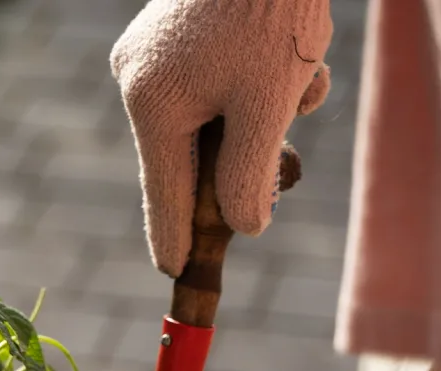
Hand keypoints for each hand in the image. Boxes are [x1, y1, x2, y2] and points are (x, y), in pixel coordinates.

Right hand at [112, 0, 332, 275]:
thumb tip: (245, 226)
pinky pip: (216, 78)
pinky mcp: (174, 34)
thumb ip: (250, 174)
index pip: (163, 194)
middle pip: (192, 151)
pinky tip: (292, 51)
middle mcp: (140, 82)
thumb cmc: (270, 12)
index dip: (174, 239)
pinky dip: (259, 79)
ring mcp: (152, 55)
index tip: (175, 274)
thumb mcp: (269, 104)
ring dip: (265, 111)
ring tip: (300, 75)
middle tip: (286, 166)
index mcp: (153, 107)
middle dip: (246, 154)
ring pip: (215, 112)